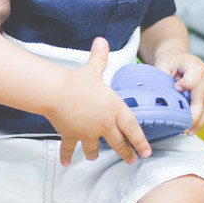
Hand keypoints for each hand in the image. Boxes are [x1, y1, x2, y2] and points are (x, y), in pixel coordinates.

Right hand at [47, 38, 151, 165]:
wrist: (57, 93)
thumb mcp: (93, 69)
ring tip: (94, 157)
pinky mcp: (72, 136)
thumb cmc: (77, 82)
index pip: (132, 128)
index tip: (146, 152)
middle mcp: (104, 124)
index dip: (140, 141)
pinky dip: (66, 155)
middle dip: (126, 153)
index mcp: (114, 109)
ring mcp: (88, 133)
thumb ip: (100, 57)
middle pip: (118, 142)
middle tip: (131, 160)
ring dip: (95, 154)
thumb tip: (101, 41)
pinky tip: (66, 162)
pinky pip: (70, 148)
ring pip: (95, 148)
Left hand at [156, 52, 203, 133]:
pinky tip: (193, 128)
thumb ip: (162, 79)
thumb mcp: (162, 67)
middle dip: (194, 115)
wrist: (179, 61)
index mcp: (193, 63)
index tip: (177, 89)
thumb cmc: (169, 65)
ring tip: (188, 131)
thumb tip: (160, 98)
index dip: (187, 83)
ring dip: (199, 121)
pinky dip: (201, 119)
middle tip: (184, 128)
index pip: (196, 74)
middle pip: (202, 97)